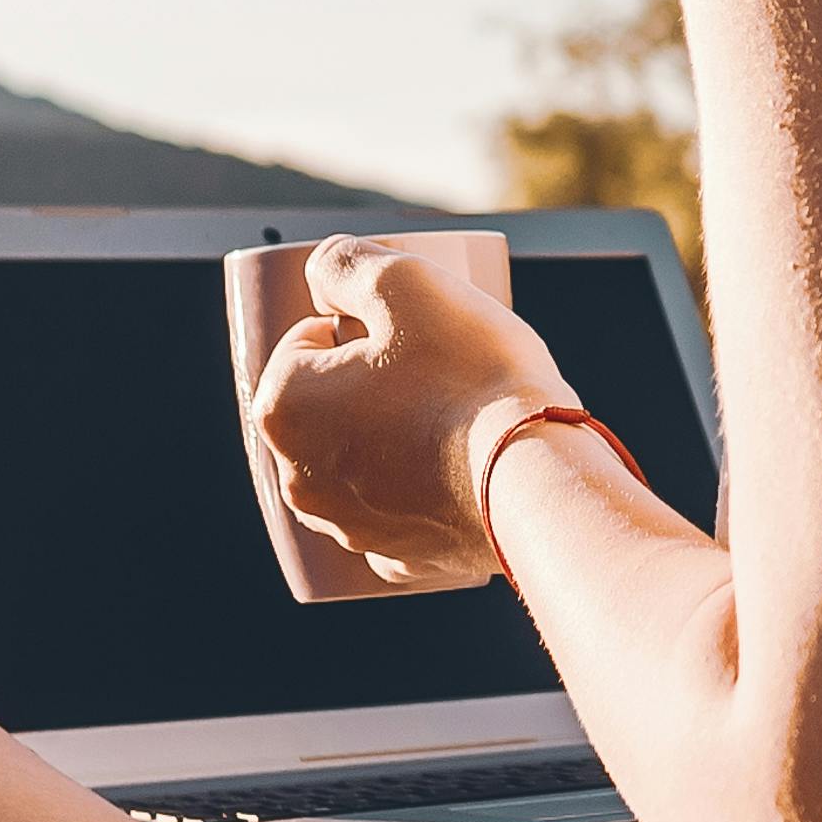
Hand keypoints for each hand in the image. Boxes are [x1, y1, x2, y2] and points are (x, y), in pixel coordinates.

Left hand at [248, 235, 577, 591]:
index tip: (408, 330)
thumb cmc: (471, 378)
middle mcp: (299, 480)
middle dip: (368, 379)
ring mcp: (348, 528)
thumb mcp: (405, 280)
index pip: (303, 341)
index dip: (356, 323)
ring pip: (360, 458)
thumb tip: (321, 272)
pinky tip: (457, 470)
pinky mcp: (398, 560)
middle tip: (434, 364)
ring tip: (454, 411)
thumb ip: (345, 261)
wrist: (538, 482)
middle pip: (327, 403)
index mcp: (283, 410)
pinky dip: (419, 490)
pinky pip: (398, 512)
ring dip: (390, 432)